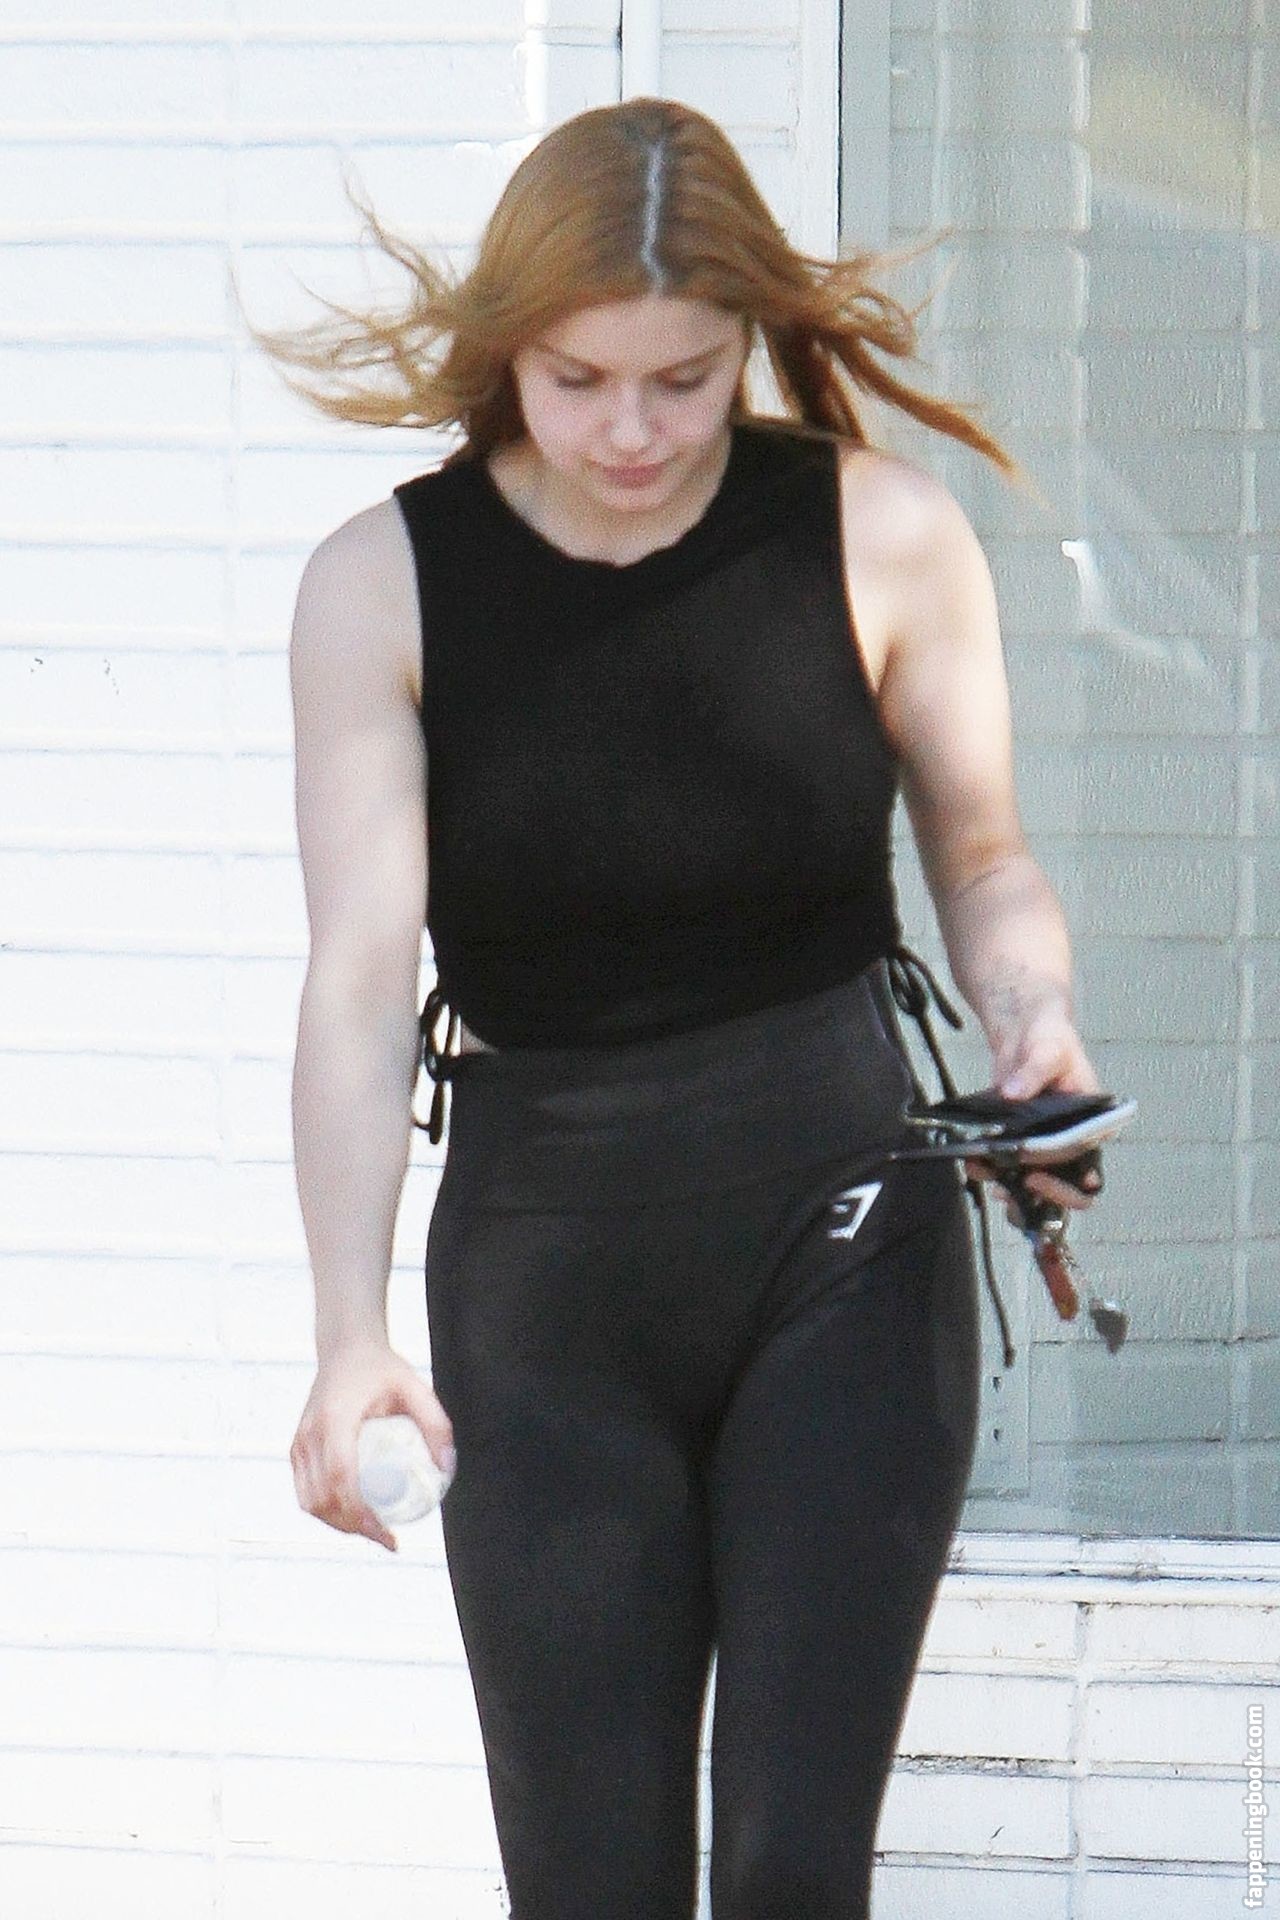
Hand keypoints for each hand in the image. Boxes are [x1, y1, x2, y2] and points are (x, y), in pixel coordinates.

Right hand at [290, 1335, 455, 1553]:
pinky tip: (354, 1519)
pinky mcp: (297, 1450)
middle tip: (388, 1539)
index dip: (359, 1512)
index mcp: (335, 1418)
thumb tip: (446, 1468)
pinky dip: (327, 1513)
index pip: (340, 1476)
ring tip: (375, 1532)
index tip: (386, 1532)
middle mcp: (309, 1434)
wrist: (345, 1348)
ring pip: (310, 1503)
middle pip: (322, 1498)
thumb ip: (436, 1423)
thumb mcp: (415, 1387)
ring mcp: (299, 1443)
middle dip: (354, 1527)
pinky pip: (306, 1493)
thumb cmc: (382, 1368)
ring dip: (340, 1525)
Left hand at [965, 999, 1104, 1226]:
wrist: (1027, 1033)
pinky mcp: (1021, 1142)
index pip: (1087, 1171)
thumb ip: (1033, 1071)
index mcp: (1093, 1126)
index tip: (1037, 1177)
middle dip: (1039, 1196)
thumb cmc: (1051, 1039)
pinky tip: (977, 1165)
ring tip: (989, 1178)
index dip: (1065, 1185)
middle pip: (1064, 1189)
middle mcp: (1073, 1142)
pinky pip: (1010, 1168)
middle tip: (1015, 1186)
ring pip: (1035, 1186)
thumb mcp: (1047, 1051)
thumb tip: (1013, 1092)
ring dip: (1011, 1189)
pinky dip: (993, 1172)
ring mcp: (1046, 1145)